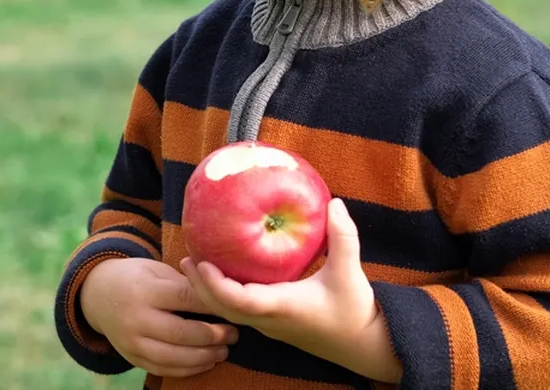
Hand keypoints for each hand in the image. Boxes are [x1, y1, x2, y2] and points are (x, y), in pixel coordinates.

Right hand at [81, 257, 238, 376]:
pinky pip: (163, 370)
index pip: (185, 299)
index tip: (233, 307)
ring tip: (224, 350)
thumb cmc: (137, 278)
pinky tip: (205, 362)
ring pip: (174, 357)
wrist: (98, 295)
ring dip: (204, 357)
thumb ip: (184, 283)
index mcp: (144, 290)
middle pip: (182, 333)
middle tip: (234, 334)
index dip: (213, 305)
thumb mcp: (156, 270)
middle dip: (213, 336)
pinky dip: (188, 369)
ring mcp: (131, 342)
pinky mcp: (131, 358)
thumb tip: (220, 295)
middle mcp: (135, 319)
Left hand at [181, 198, 401, 382]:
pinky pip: (239, 311)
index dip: (216, 285)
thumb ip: (343, 236)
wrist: (363, 346)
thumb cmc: (354, 311)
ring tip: (195, 265)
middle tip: (186, 258)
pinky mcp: (272, 324)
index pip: (239, 301)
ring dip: (209, 291)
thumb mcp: (351, 272)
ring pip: (228, 312)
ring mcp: (268, 325)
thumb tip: (334, 203)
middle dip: (201, 286)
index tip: (202, 263)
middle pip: (223, 308)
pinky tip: (222, 275)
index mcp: (282, 306)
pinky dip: (224, 295)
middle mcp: (269, 319)